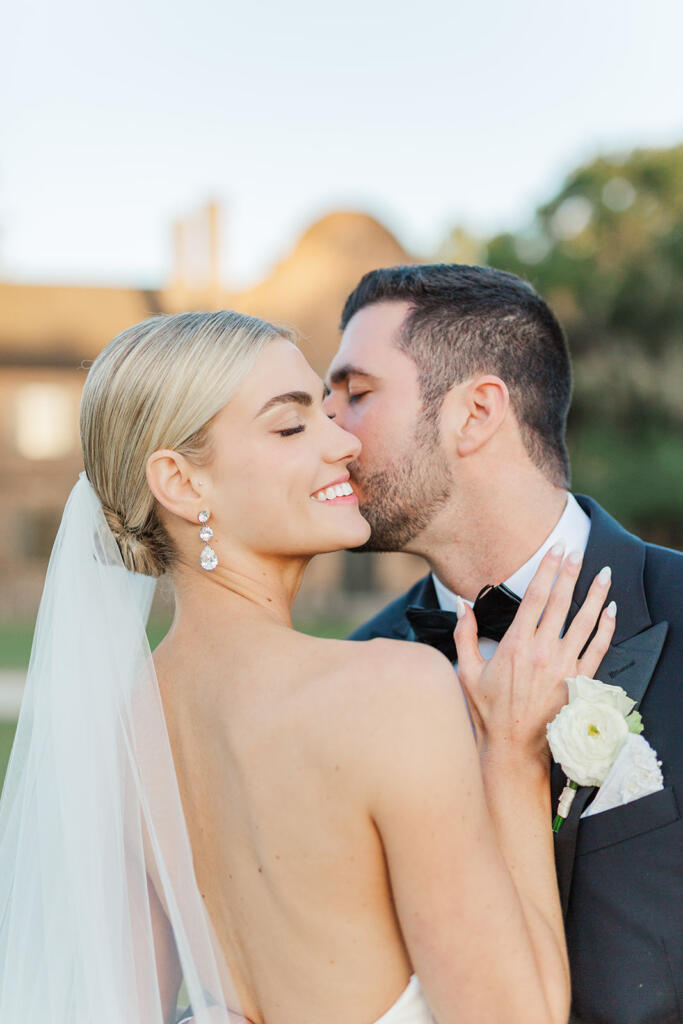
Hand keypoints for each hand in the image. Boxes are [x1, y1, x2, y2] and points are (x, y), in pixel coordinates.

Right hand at [454, 545, 615, 760]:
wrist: (514, 746)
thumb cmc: (488, 710)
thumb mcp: (467, 670)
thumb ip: (465, 634)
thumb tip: (463, 604)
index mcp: (516, 644)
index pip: (535, 597)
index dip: (548, 570)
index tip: (556, 550)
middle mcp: (543, 651)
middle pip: (561, 602)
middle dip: (571, 573)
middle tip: (579, 551)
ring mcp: (564, 666)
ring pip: (585, 622)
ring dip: (596, 595)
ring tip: (604, 574)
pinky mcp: (579, 682)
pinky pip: (598, 648)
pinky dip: (607, 628)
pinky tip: (611, 611)